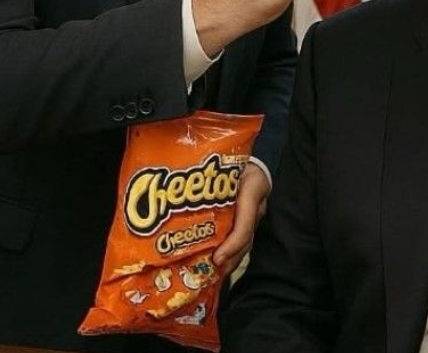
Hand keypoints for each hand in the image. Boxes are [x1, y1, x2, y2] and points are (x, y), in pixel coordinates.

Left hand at [212, 162, 270, 277]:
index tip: (217, 258)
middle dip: (230, 258)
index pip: (245, 223)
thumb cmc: (230, 157)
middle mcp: (256, 206)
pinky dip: (229, 251)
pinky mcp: (248, 217)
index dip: (232, 244)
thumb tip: (171, 193)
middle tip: (211, 273)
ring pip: (244, 242)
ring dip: (229, 259)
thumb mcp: (222, 161)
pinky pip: (240, 237)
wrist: (246, 153)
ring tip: (212, 274)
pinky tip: (215, 262)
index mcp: (253, 189)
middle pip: (246, 238)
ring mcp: (254, 213)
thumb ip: (203, 175)